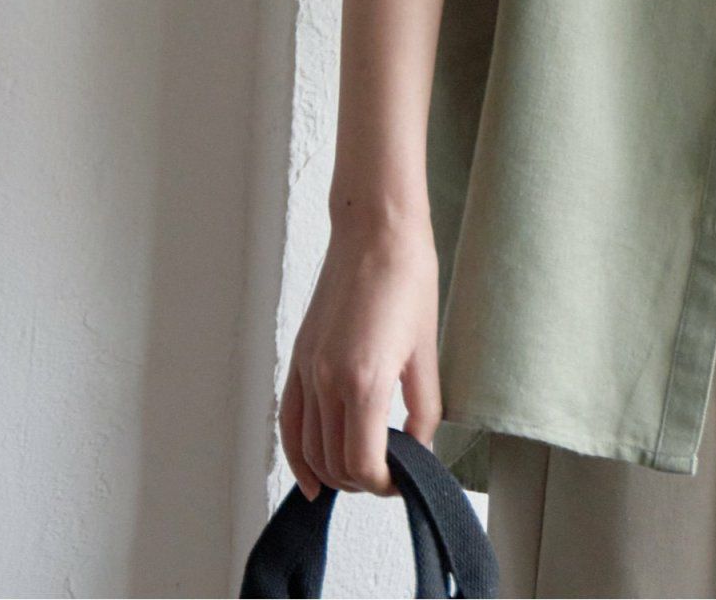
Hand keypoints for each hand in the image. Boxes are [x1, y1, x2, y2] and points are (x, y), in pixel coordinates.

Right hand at [279, 212, 442, 499]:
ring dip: (335, 471)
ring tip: (364, 468)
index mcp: (365, 382)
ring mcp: (307, 370)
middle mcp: (327, 382)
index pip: (364, 466)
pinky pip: (289, 421)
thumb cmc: (408, 278)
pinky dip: (298, 455)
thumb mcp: (426, 351)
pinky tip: (312, 476)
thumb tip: (419, 449)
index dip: (386, 484)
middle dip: (364, 481)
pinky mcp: (298, 358)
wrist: (377, 230)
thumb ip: (423, 409)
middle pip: (335, 465)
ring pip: (310, 450)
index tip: (404, 479)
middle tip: (392, 472)